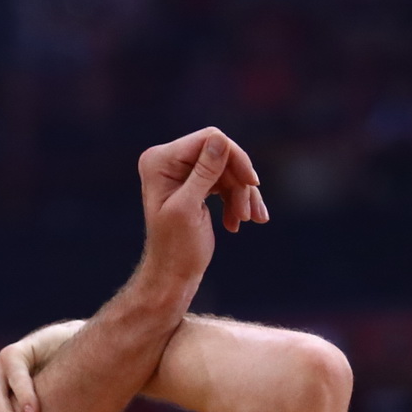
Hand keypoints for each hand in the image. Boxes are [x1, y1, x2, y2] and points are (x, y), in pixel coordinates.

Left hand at [133, 127, 266, 297]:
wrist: (172, 273)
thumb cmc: (176, 247)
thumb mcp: (189, 208)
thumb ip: (204, 172)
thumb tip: (221, 138)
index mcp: (159, 160)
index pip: (208, 140)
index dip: (235, 158)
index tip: (252, 183)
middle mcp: (167, 160)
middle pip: (221, 154)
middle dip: (239, 183)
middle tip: (250, 214)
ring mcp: (181, 171)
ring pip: (228, 170)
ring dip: (241, 195)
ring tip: (248, 220)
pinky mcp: (195, 184)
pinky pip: (225, 182)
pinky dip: (236, 200)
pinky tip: (237, 223)